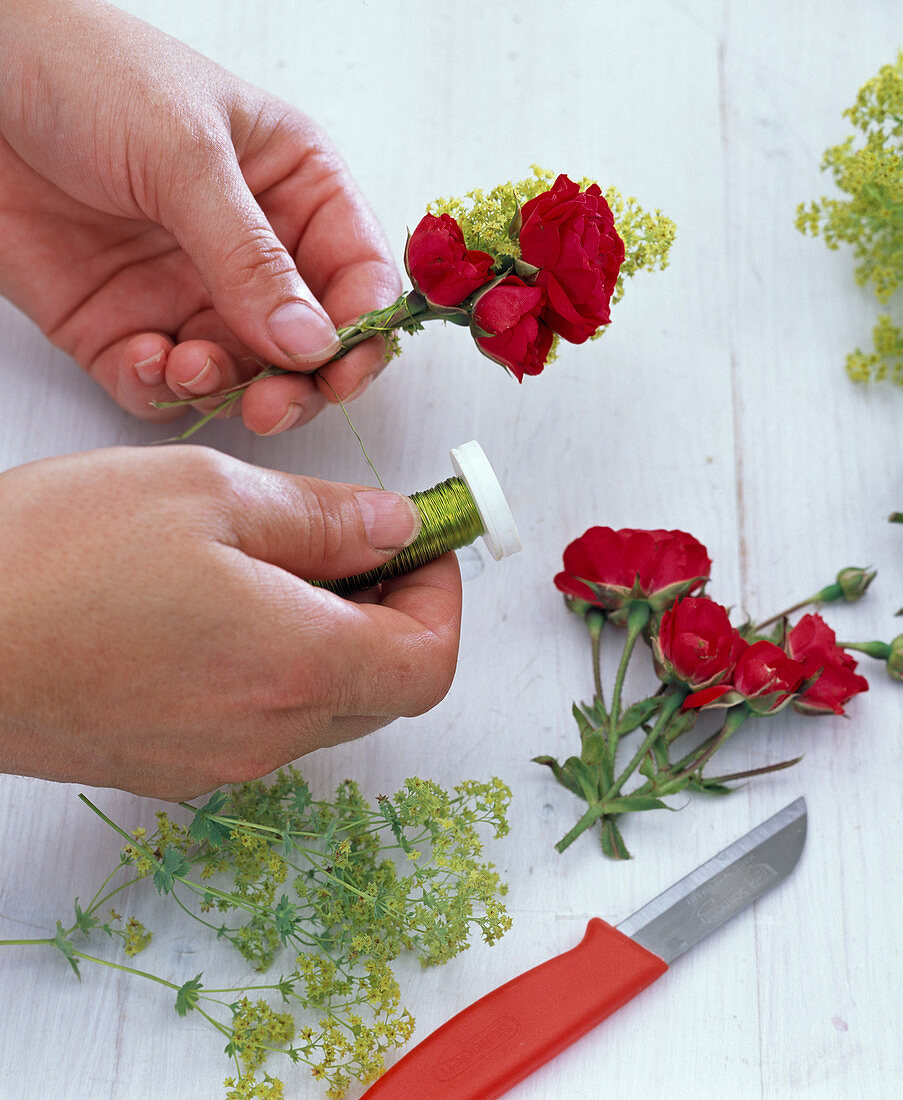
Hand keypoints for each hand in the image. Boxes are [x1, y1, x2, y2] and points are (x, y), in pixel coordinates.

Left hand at [0, 0, 399, 433]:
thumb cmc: (83, 71)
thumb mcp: (185, 153)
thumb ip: (251, 257)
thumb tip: (313, 341)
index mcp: (293, 189)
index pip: (359, 276)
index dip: (360, 332)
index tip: (340, 369)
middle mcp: (251, 251)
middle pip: (308, 346)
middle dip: (299, 383)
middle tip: (276, 403)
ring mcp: (190, 293)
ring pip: (242, 378)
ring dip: (226, 389)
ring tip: (190, 366)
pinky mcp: (127, 326)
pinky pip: (164, 386)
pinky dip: (160, 390)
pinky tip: (144, 358)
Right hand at [0, 446, 460, 797]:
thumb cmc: (54, 559)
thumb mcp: (208, 495)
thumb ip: (323, 520)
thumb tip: (398, 527)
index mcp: (293, 665)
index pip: (429, 661)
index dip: (441, 595)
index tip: (422, 540)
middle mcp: (266, 733)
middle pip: (386, 687)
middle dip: (394, 610)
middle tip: (360, 540)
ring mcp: (217, 760)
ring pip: (327, 704)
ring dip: (336, 636)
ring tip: (284, 563)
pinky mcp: (174, 764)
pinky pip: (264, 719)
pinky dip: (279, 664)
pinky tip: (229, 607)